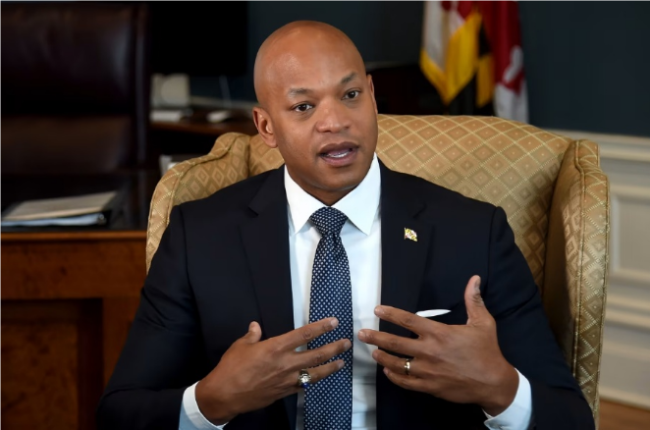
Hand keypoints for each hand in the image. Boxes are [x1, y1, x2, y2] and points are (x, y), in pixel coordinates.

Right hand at [196, 318, 350, 423]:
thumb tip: (255, 326)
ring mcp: (287, 380)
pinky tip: (319, 378)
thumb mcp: (240, 346)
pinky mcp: (284, 392)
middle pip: (316, 355)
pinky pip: (303, 386)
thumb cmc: (231, 368)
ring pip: (315, 373)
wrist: (225, 395)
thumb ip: (252, 335)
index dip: (320, 327)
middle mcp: (285, 363)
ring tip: (340, 362)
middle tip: (346, 343)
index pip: (304, 334)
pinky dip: (312, 381)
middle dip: (333, 348)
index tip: (333, 322)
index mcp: (275, 347)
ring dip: (330, 367)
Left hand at [358, 275, 518, 415]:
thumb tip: (474, 279)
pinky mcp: (429, 387)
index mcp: (438, 333)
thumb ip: (474, 300)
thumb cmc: (487, 351)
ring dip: (382, 358)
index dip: (390, 314)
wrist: (494, 383)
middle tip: (362, 334)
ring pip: (396, 364)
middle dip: (376, 337)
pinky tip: (388, 372)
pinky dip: (394, 377)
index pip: (407, 320)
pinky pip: (406, 382)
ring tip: (373, 353)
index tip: (377, 310)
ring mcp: (427, 371)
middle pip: (395, 343)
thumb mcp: (483, 323)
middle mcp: (429, 351)